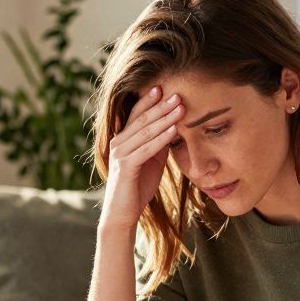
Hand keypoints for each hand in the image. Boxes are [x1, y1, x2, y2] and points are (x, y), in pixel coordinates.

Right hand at [99, 86, 184, 233]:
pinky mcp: (126, 167)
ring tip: (181, 107)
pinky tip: (174, 130)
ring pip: (145, 131)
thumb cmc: (138, 186)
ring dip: (164, 118)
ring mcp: (120, 154)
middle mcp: (119, 143)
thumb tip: (174, 126)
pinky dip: (161, 138)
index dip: (150, 101)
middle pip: (141, 119)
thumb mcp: (152, 160)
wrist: (123, 213)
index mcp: (123, 139)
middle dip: (161, 105)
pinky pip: (146, 149)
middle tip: (178, 93)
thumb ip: (158, 143)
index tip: (165, 87)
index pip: (136, 114)